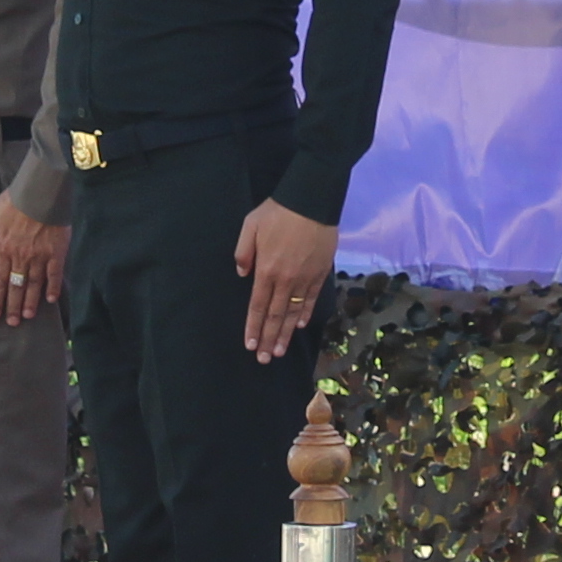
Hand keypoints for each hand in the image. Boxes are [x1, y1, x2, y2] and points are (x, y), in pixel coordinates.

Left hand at [0, 195, 66, 325]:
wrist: (41, 191)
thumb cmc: (17, 199)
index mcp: (4, 248)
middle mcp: (20, 256)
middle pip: (15, 286)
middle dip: (13, 306)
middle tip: (12, 322)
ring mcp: (39, 256)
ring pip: (33, 284)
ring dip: (30, 301)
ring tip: (28, 316)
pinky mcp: (56, 252)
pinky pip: (54, 274)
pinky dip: (53, 287)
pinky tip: (51, 300)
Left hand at [234, 198, 334, 360]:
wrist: (311, 202)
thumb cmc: (278, 212)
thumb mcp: (250, 226)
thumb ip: (243, 252)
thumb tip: (242, 275)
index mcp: (266, 270)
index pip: (258, 306)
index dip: (254, 327)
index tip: (251, 345)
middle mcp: (285, 280)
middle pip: (275, 316)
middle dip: (269, 339)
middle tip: (265, 359)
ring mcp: (304, 279)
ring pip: (293, 312)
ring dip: (286, 333)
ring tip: (280, 350)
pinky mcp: (319, 274)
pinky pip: (310, 299)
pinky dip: (304, 314)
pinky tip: (299, 326)